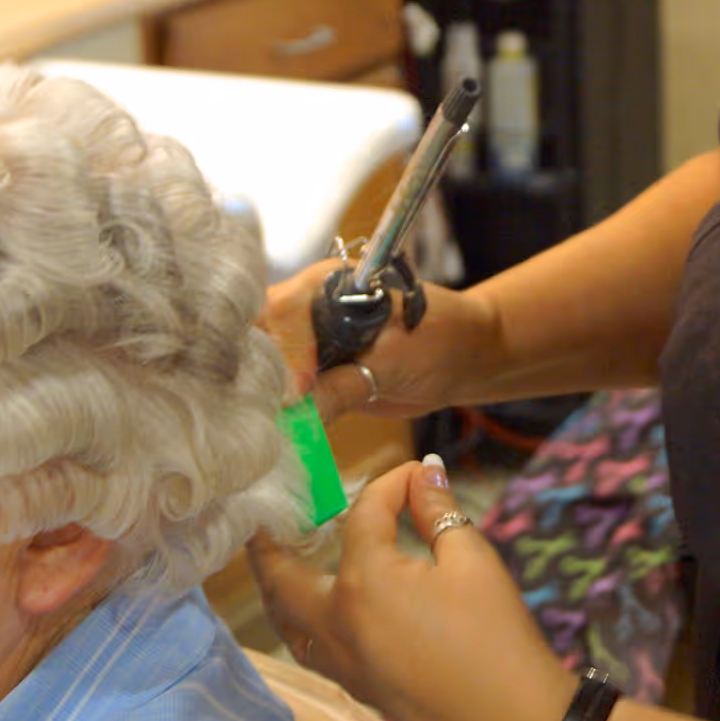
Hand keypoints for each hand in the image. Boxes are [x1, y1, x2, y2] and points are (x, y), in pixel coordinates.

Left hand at [248, 457, 574, 720]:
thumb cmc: (497, 635)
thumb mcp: (473, 560)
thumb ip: (438, 512)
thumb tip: (425, 472)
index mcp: (364, 582)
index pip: (363, 514)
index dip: (391, 484)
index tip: (417, 472)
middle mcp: (337, 624)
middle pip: (282, 577)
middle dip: (269, 545)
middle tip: (263, 521)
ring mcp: (342, 663)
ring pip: (287, 621)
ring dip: (277, 589)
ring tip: (280, 563)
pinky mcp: (358, 689)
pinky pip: (311, 649)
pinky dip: (303, 623)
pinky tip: (322, 612)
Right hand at [263, 260, 496, 421]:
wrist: (461, 358)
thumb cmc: (438, 339)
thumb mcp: (392, 360)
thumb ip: (344, 384)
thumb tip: (295, 414)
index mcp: (322, 285)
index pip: (281, 313)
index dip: (282, 353)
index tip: (295, 393)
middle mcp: (303, 309)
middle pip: (258, 339)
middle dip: (257, 376)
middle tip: (264, 417)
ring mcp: (303, 343)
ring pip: (263, 370)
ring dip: (263, 400)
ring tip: (266, 431)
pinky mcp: (310, 376)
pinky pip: (282, 396)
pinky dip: (280, 416)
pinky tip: (279, 435)